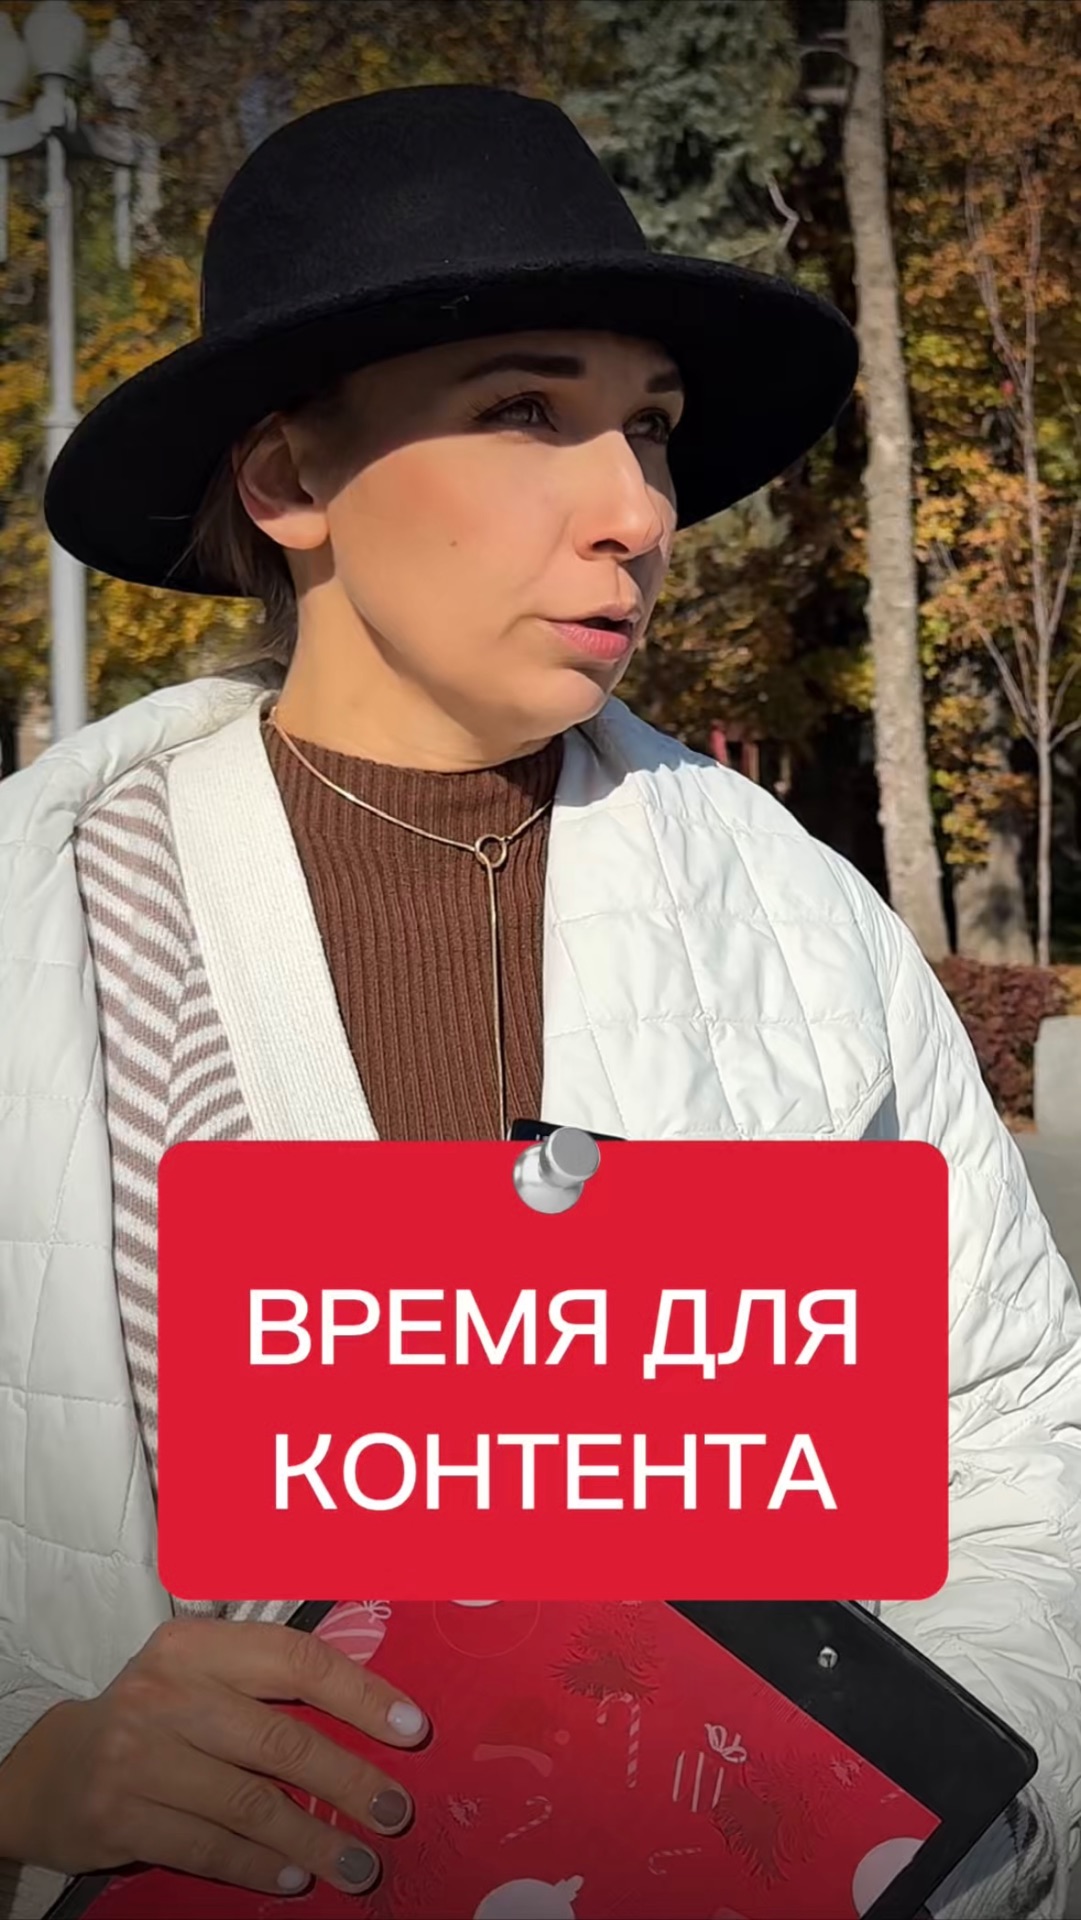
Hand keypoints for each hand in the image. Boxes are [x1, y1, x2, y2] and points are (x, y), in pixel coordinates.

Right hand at [0, 1618, 427, 1897]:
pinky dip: (259, 1866)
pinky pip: (207, 1847)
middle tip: (395, 1813)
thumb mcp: (200, 1675)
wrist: (53, 1769)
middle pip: (279, 1739)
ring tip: (359, 1864)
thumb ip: (268, 1683)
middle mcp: (167, 1692)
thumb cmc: (155, 1717)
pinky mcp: (118, 1814)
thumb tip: (375, 1710)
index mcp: (197, 1645)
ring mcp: (138, 1756)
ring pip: (248, 1803)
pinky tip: (295, 1877)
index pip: (294, 1659)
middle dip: (348, 1780)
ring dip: (313, 1839)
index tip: (412, 1728)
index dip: (360, 1694)